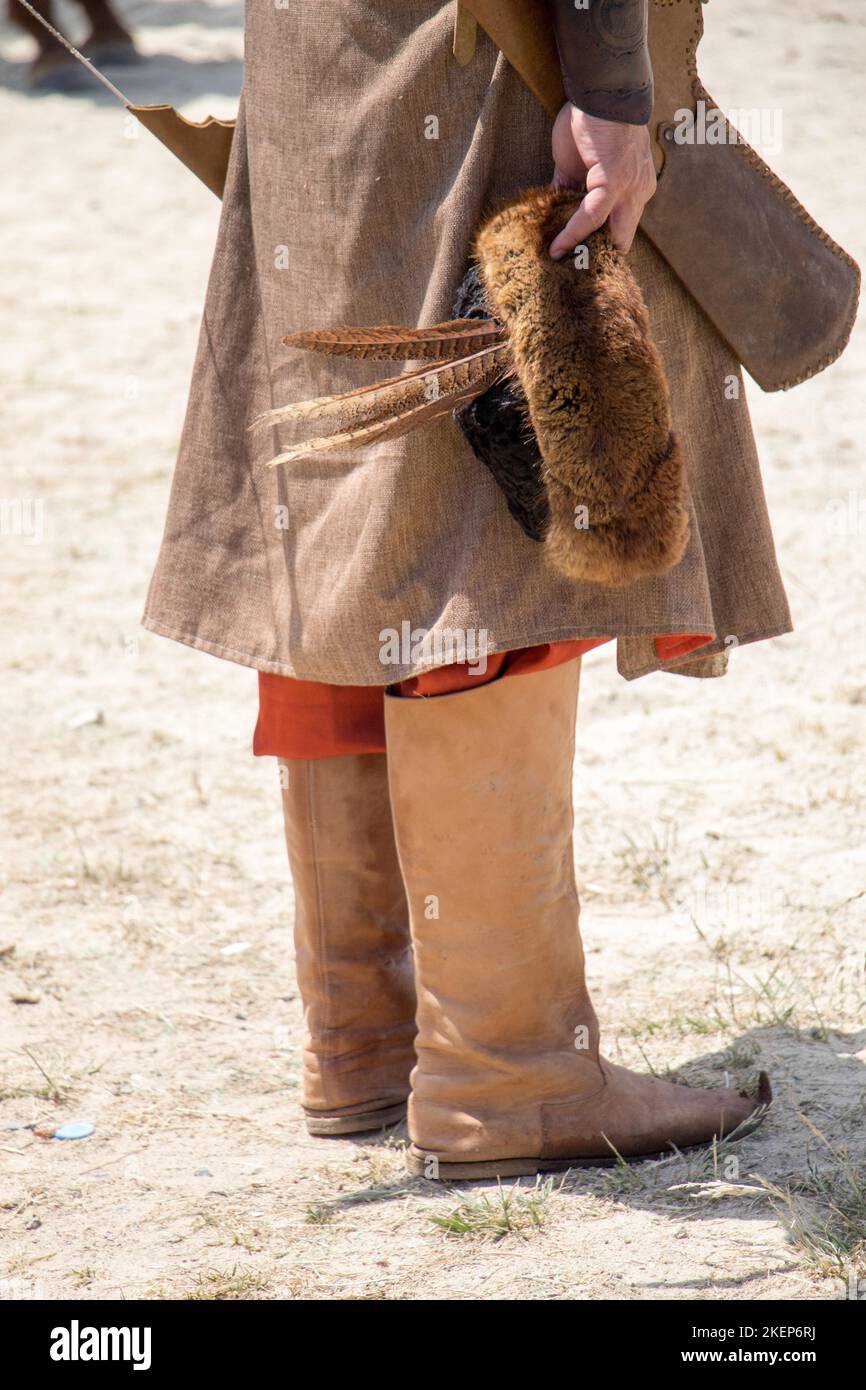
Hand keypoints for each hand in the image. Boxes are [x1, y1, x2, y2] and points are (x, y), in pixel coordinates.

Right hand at [548, 103, 656, 256]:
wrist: (601, 89)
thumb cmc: (589, 121)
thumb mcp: (579, 164)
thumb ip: (571, 189)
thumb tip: (554, 211)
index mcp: (634, 189)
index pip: (620, 230)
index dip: (601, 249)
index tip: (580, 265)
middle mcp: (638, 193)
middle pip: (621, 241)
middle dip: (600, 262)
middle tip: (573, 277)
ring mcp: (629, 189)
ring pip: (610, 236)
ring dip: (586, 254)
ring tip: (563, 270)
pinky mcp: (615, 182)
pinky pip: (591, 216)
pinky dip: (573, 234)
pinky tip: (558, 248)